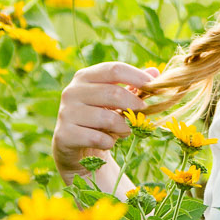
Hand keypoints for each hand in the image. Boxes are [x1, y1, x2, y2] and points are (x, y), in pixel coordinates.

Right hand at [52, 61, 158, 178]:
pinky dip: (109, 142)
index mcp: (85, 77)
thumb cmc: (101, 120)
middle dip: (134, 105)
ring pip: (107, 118)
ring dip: (124, 127)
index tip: (154, 87)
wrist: (77, 150)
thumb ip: (133, 86)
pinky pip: (97, 138)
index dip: (137, 77)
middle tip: (143, 113)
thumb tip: (154, 71)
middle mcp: (72, 91)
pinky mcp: (65, 135)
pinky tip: (108, 142)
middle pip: (113, 93)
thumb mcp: (117, 102)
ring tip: (126, 130)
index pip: (114, 69)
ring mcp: (66, 113)